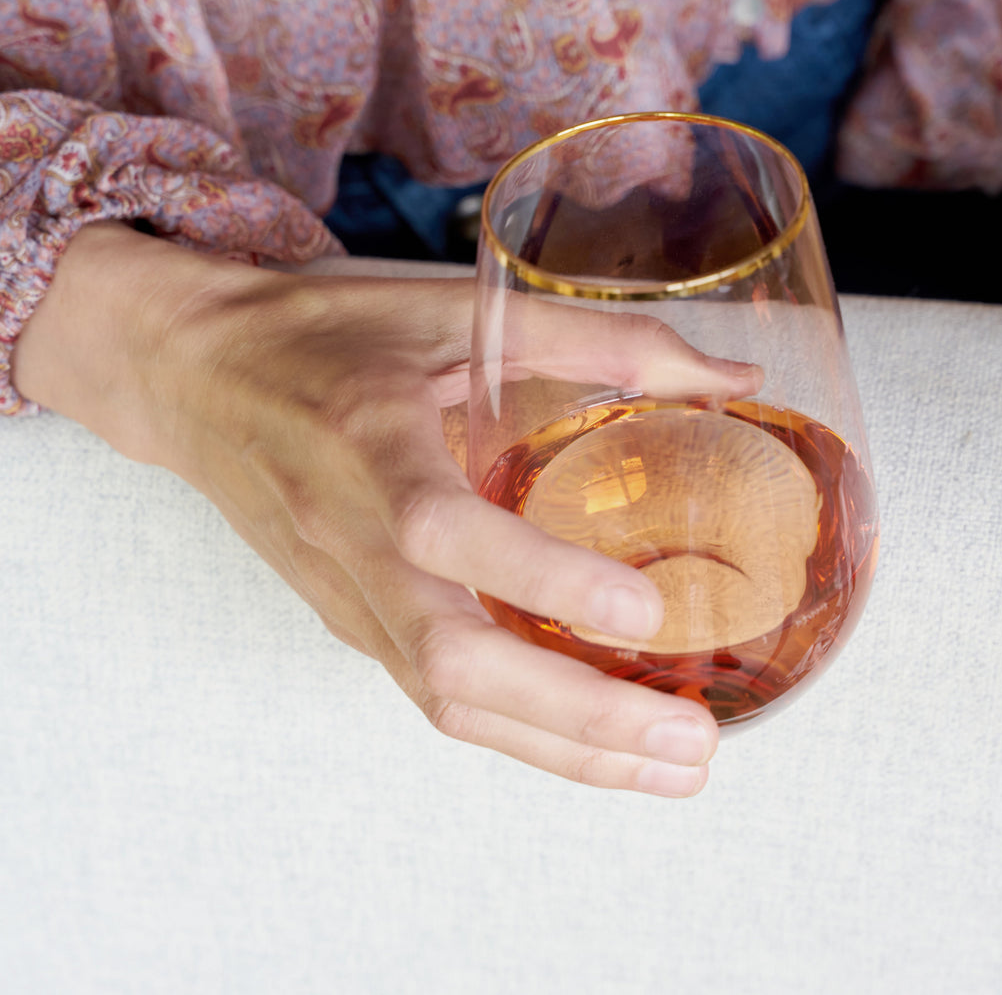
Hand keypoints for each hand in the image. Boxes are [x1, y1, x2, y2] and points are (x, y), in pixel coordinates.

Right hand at [13, 223, 760, 794]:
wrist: (196, 372)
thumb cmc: (325, 329)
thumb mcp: (452, 307)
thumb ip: (594, 338)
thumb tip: (733, 376)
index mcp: (368, 445)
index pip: (445, 533)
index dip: (543, 581)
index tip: (646, 614)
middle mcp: (350, 539)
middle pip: (451, 665)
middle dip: (578, 718)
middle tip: (691, 742)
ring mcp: (345, 594)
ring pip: (446, 703)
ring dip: (563, 748)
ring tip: (671, 766)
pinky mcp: (349, 619)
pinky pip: (433, 694)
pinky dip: (521, 729)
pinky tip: (593, 738)